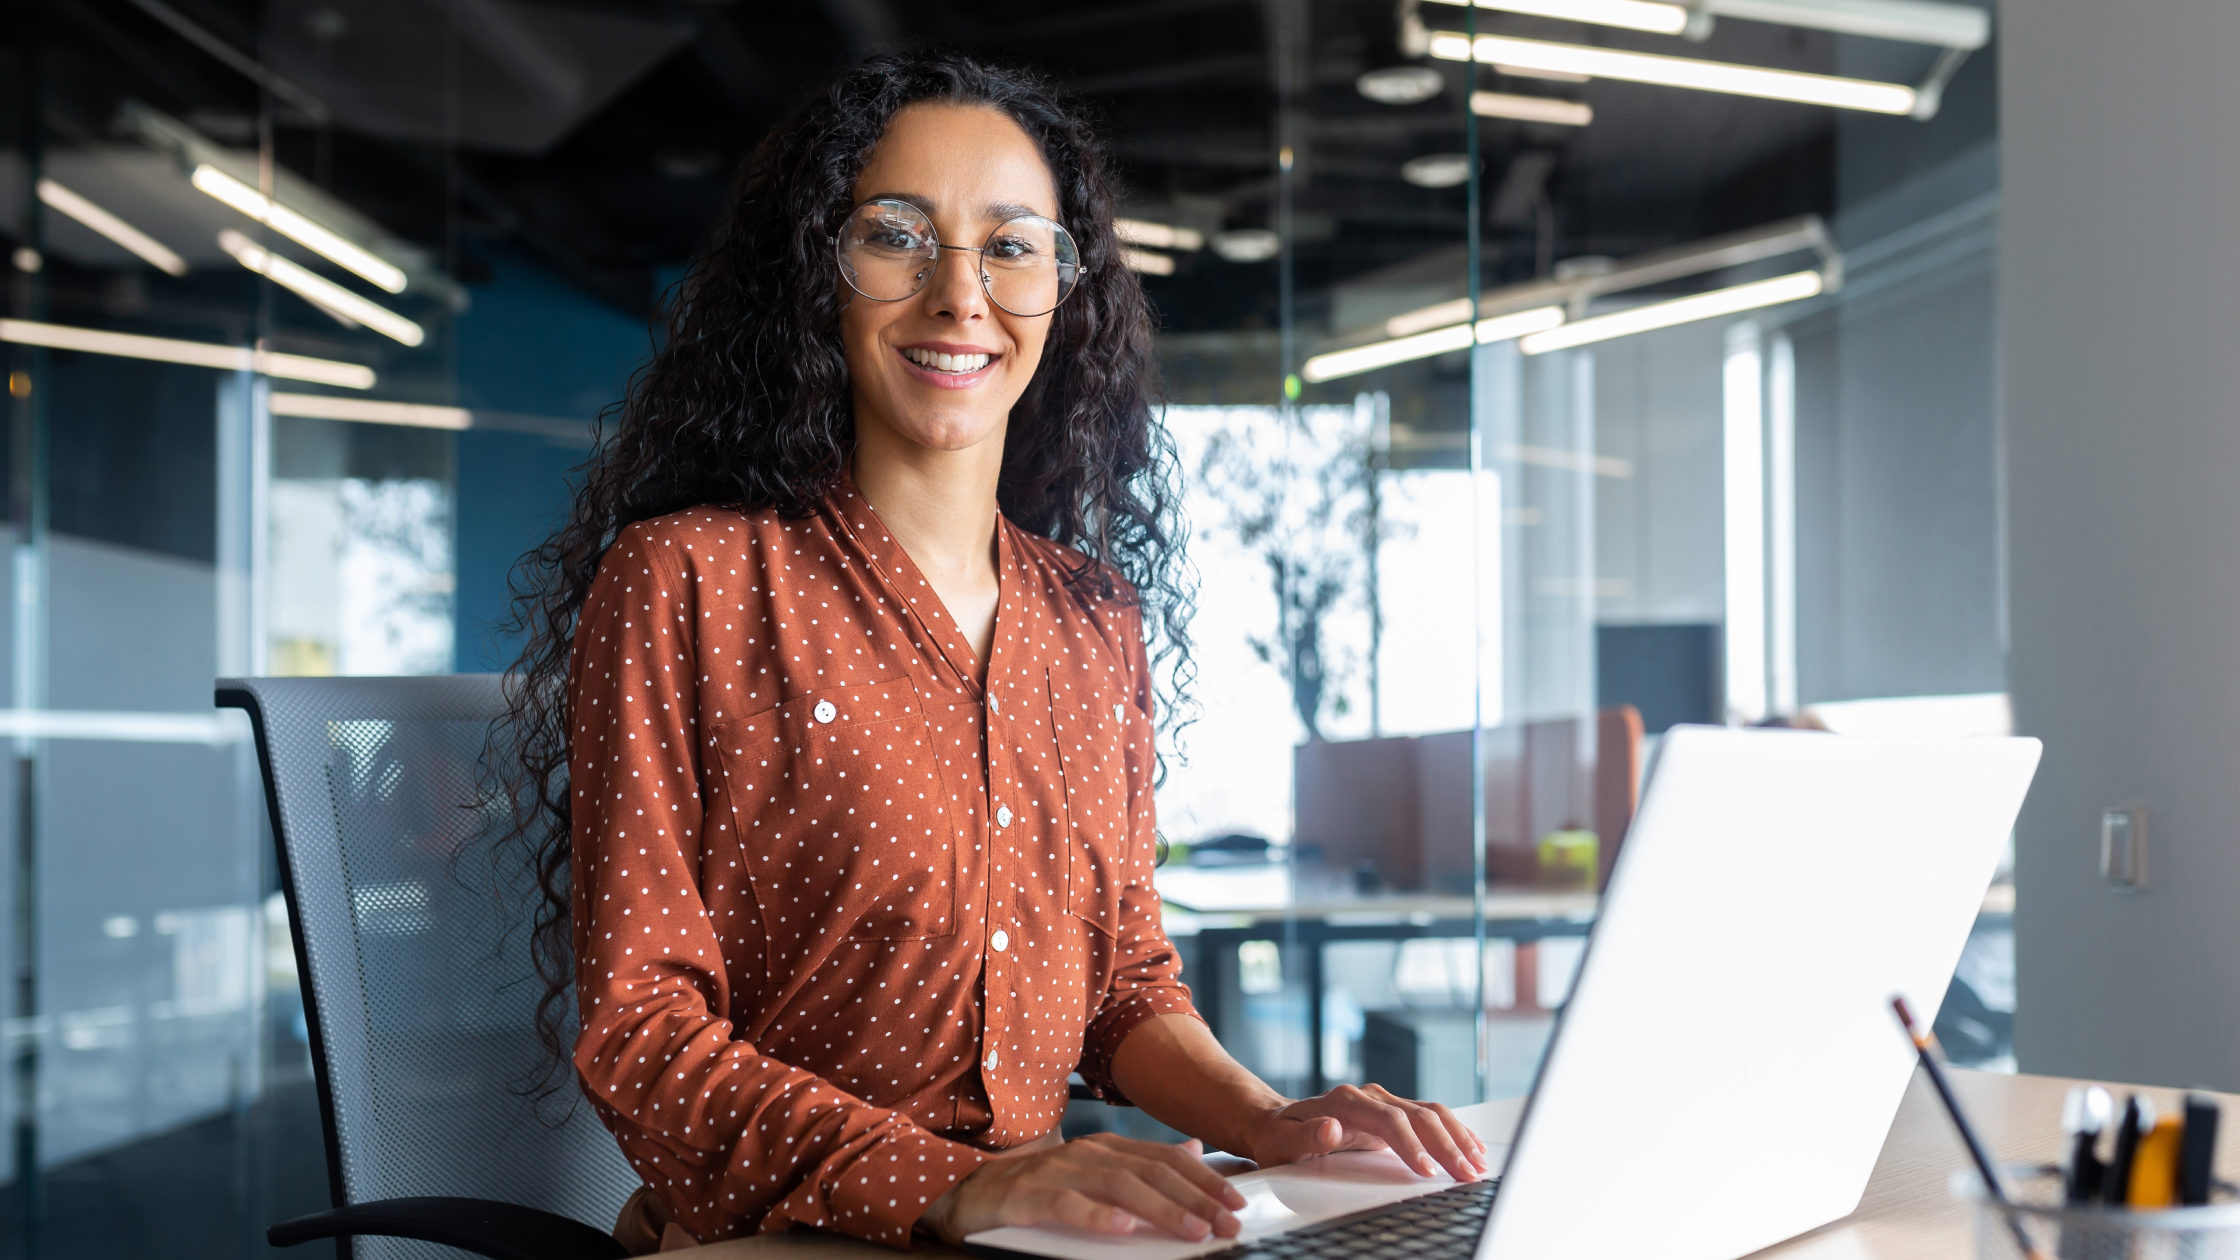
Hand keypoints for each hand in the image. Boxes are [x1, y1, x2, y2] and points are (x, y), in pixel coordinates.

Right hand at [920, 1133, 1246, 1245]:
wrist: (967, 1189)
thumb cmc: (1037, 1188)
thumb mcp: (1095, 1173)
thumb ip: (1142, 1164)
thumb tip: (1193, 1154)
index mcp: (1108, 1148)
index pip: (1167, 1160)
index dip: (1205, 1179)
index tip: (1237, 1202)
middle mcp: (1088, 1153)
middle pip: (1152, 1173)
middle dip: (1196, 1198)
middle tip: (1227, 1223)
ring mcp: (1058, 1171)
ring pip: (1119, 1187)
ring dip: (1162, 1209)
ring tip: (1193, 1230)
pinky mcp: (1029, 1195)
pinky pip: (1068, 1205)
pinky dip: (1098, 1217)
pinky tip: (1123, 1230)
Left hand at [1241, 1083, 1490, 1182]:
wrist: (1279, 1121)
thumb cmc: (1280, 1136)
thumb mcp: (1281, 1142)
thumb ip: (1306, 1137)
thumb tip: (1331, 1128)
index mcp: (1346, 1101)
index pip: (1389, 1120)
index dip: (1411, 1145)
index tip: (1426, 1170)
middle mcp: (1369, 1096)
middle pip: (1418, 1116)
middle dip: (1446, 1146)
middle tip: (1467, 1174)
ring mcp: (1384, 1102)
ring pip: (1431, 1114)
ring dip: (1458, 1138)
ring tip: (1478, 1165)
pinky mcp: (1393, 1113)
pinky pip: (1430, 1118)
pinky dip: (1454, 1132)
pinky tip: (1471, 1147)